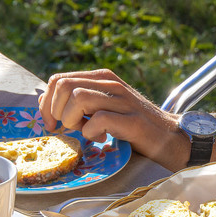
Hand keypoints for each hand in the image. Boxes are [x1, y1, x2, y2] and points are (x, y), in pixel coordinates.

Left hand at [40, 69, 189, 167]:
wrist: (170, 138)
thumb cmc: (131, 126)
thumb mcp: (102, 107)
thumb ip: (78, 101)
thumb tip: (45, 102)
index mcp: (102, 77)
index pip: (59, 79)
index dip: (47, 103)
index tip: (51, 123)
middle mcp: (111, 83)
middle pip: (64, 85)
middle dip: (55, 111)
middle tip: (64, 129)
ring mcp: (122, 100)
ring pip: (78, 98)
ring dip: (72, 120)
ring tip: (83, 131)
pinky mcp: (132, 121)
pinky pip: (98, 120)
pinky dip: (91, 133)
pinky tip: (101, 139)